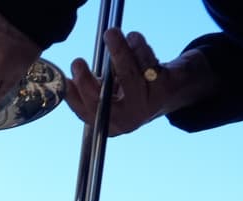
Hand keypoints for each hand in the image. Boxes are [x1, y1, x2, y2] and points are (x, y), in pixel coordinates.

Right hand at [65, 29, 216, 135]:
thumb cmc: (135, 90)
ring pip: (128, 76)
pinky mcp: (165, 87)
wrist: (177, 89)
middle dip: (86, 80)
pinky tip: (134, 39)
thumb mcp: (111, 96)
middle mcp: (129, 120)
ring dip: (118, 51)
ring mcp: (147, 104)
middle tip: (77, 62)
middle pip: (101, 100)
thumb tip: (65, 82)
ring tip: (111, 34)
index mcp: (111, 125)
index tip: (65, 80)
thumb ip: (91, 91)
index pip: (86, 113)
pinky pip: (147, 63)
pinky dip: (139, 47)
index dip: (73, 98)